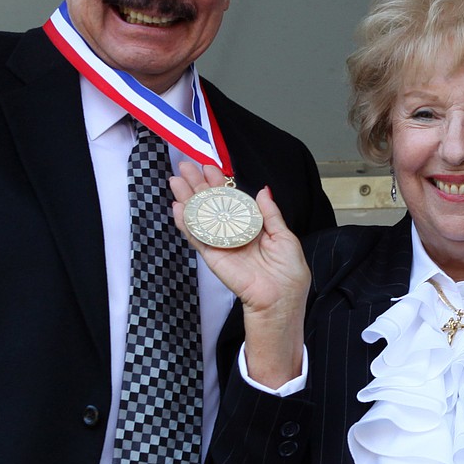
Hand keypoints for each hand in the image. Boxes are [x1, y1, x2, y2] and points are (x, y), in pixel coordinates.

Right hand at [171, 163, 309, 385]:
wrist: (281, 297)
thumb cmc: (288, 271)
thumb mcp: (284, 235)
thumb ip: (269, 212)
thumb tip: (261, 190)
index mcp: (251, 227)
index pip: (231, 200)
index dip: (220, 183)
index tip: (210, 167)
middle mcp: (234, 234)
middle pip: (211, 205)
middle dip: (198, 185)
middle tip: (185, 166)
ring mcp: (221, 244)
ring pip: (199, 217)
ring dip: (187, 198)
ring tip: (175, 180)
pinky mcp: (213, 256)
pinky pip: (197, 237)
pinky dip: (186, 223)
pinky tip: (177, 207)